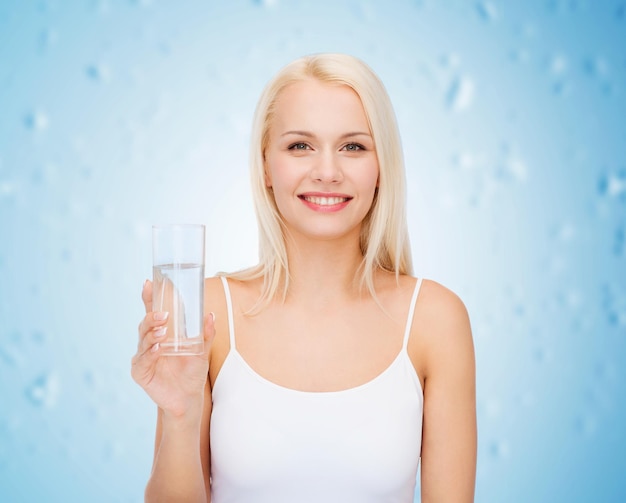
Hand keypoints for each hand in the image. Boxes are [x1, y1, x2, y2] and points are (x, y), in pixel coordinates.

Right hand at [131, 280, 214, 417]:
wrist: (188, 398)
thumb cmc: (192, 372)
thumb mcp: (202, 351)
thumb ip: (206, 334)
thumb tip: (210, 315)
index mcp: (162, 333)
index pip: (153, 311)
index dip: (150, 297)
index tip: (149, 283)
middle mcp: (150, 342)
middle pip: (146, 323)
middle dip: (152, 316)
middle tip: (164, 314)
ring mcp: (143, 356)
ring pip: (143, 339)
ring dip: (152, 333)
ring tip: (163, 331)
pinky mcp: (140, 372)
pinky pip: (143, 359)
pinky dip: (150, 352)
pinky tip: (158, 348)